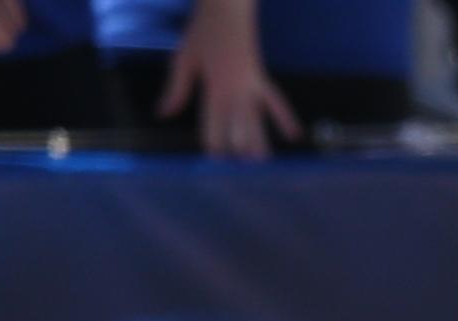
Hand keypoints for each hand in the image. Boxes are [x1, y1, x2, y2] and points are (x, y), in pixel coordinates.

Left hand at [158, 14, 302, 156]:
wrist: (228, 10)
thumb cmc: (203, 32)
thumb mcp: (184, 59)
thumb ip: (176, 89)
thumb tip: (163, 114)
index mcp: (215, 86)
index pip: (214, 122)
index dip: (214, 142)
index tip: (213, 160)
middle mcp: (236, 91)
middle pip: (239, 126)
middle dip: (238, 146)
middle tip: (237, 169)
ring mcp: (252, 86)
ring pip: (257, 119)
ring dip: (259, 140)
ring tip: (261, 162)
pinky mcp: (261, 80)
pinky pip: (276, 102)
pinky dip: (285, 118)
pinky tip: (294, 135)